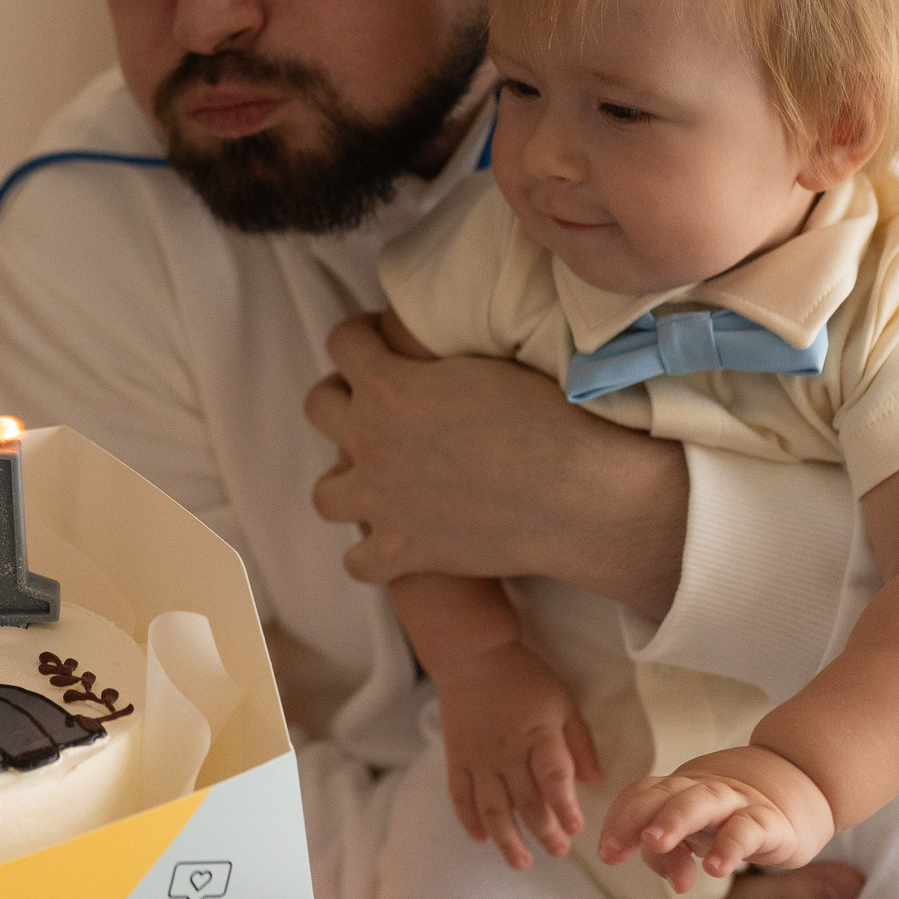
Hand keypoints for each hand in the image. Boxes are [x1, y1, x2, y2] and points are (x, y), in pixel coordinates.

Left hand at [308, 315, 688, 621]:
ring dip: (347, 482)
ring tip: (379, 478)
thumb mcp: (483, 365)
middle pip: (318, 406)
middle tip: (378, 405)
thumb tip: (427, 360)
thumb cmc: (550, 417)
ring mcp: (381, 503)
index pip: (342, 341)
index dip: (361, 336)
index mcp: (389, 386)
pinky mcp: (403, 553)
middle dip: (343, 398)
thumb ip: (434, 365)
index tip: (379, 340)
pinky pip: (357, 563)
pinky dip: (373, 554)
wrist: (580, 494)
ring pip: (325, 493)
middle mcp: (371, 442)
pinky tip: (397, 541)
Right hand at [433, 644, 602, 866]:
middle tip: (559, 852)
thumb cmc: (524, 677)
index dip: (565, 806)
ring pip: (491, 807)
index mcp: (537, 735)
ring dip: (506, 839)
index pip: (553, 777)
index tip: (576, 828)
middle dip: (544, 831)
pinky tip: (480, 838)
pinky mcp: (455, 757)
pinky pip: (459, 794)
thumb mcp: (563, 701)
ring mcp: (477, 757)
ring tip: (521, 863)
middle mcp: (506, 751)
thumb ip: (580, 742)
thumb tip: (597, 781)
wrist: (472, 655)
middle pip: (525, 800)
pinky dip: (468, 819)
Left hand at [599, 746, 835, 890]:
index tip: (606, 853)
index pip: (642, 795)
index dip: (619, 820)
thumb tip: (677, 882)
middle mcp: (703, 790)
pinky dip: (729, 845)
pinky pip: (747, 828)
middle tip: (614, 849)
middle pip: (665, 792)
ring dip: (673, 819)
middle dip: (635, 817)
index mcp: (679, 790)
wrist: (799, 791)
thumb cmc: (730, 818)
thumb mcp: (695, 837)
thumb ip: (672, 856)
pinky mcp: (769, 821)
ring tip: (653, 845)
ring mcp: (736, 802)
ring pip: (702, 800)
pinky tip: (715, 869)